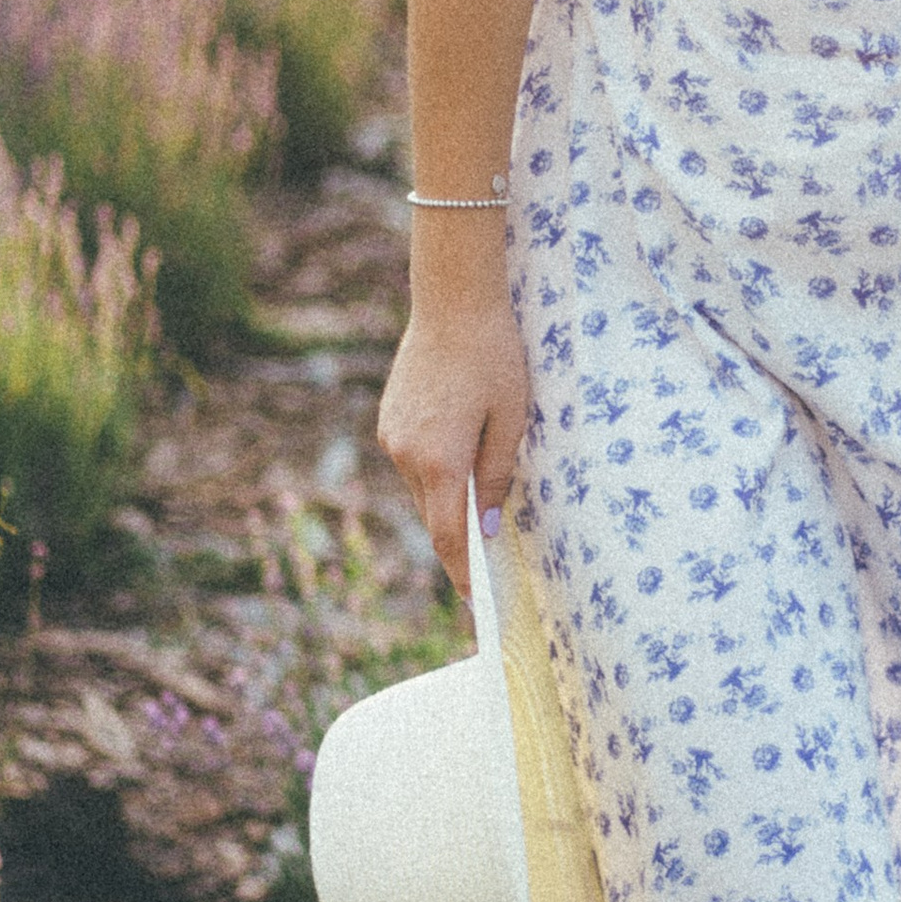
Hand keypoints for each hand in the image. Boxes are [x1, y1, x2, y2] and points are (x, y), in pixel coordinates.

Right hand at [376, 298, 529, 599]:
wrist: (454, 301)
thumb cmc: (494, 357)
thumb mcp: (511, 420)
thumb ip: (497, 477)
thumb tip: (488, 527)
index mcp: (440, 460)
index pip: (449, 535)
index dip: (462, 572)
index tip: (475, 600)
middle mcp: (406, 454)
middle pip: (433, 515)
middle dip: (458, 539)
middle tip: (487, 564)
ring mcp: (392, 435)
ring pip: (422, 488)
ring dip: (447, 501)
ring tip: (479, 510)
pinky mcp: (389, 419)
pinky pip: (413, 461)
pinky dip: (435, 472)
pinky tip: (459, 461)